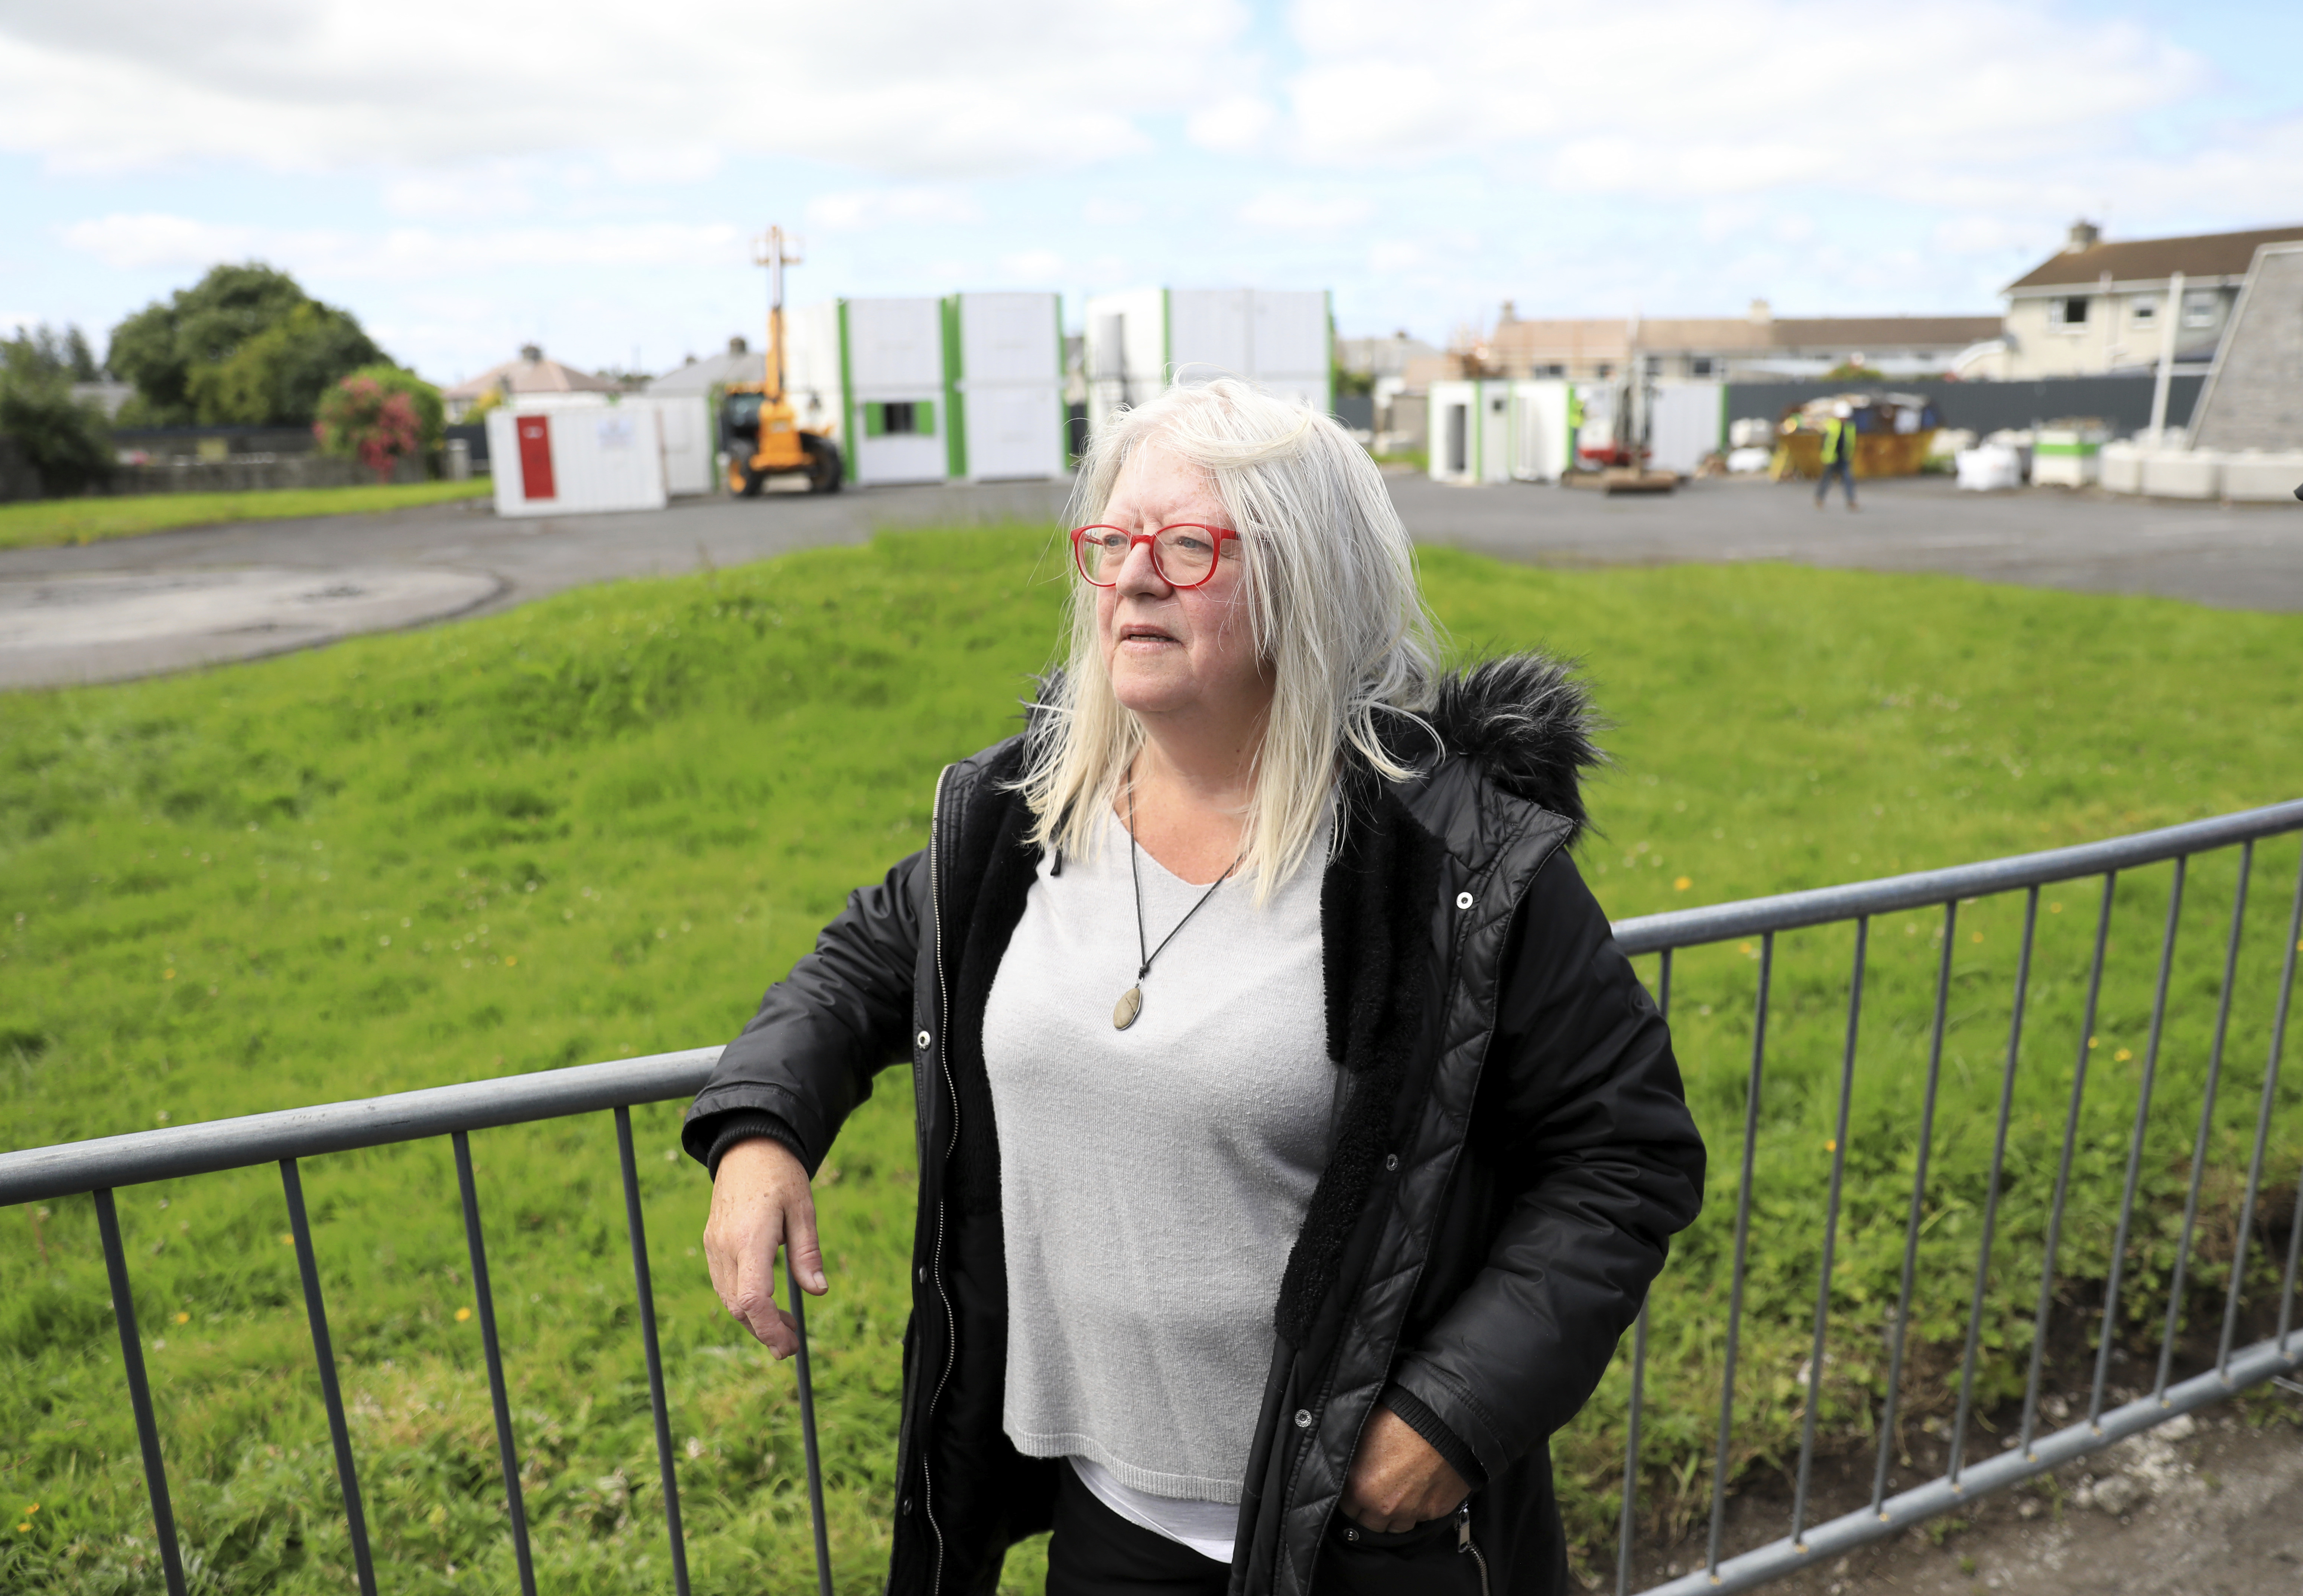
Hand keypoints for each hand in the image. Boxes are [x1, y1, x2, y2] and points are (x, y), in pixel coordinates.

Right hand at [703, 1138, 825, 1357]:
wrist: (747, 1147)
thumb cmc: (781, 1175)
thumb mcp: (803, 1209)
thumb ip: (807, 1252)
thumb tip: (818, 1291)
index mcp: (750, 1238)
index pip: (752, 1299)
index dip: (769, 1329)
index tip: (788, 1345)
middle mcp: (725, 1246)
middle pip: (738, 1307)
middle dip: (764, 1332)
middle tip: (792, 1345)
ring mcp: (714, 1246)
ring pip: (728, 1299)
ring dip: (754, 1319)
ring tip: (784, 1327)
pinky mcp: (711, 1243)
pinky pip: (723, 1283)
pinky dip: (743, 1301)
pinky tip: (766, 1303)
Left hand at [1341, 1407, 1469, 1532]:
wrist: (1442, 1421)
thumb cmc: (1402, 1418)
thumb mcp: (1364, 1431)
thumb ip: (1353, 1457)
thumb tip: (1350, 1462)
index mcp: (1360, 1488)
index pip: (1346, 1508)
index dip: (1350, 1497)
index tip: (1355, 1490)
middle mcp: (1384, 1506)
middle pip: (1369, 1525)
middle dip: (1369, 1512)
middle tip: (1374, 1494)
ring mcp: (1412, 1512)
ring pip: (1396, 1528)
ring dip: (1394, 1515)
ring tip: (1397, 1496)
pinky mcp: (1436, 1511)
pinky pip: (1422, 1518)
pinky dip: (1418, 1508)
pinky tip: (1419, 1490)